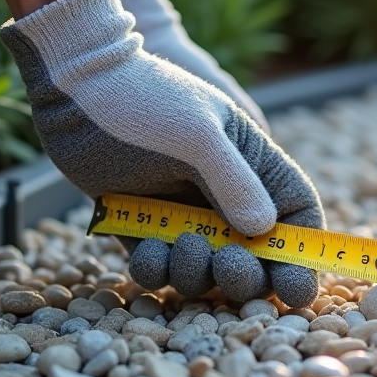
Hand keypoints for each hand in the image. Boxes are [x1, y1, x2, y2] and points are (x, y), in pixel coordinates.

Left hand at [0, 0, 321, 307]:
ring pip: (205, 270)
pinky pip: (158, 268)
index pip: (295, 215)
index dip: (302, 255)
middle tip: (227, 266)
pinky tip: (146, 249)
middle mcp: (222, 195)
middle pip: (255, 256)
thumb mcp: (198, 135)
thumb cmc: (144, 99)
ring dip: (197, 273)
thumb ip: (235, 182)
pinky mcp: (140, 227)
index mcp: (251, 165)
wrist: (74, 86)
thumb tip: (265, 230)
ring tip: (178, 247)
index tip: (295, 290)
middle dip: (246, 272)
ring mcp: (181, 214)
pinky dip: (156, 270)